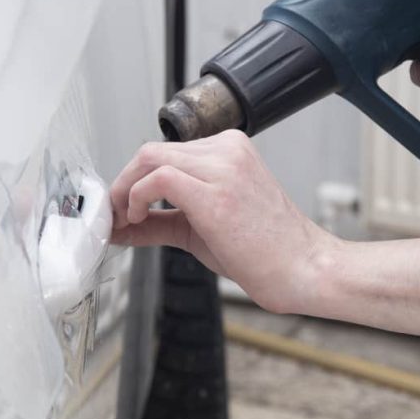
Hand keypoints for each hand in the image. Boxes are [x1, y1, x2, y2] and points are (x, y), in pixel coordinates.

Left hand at [109, 130, 334, 313]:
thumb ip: (160, 221)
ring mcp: (223, 168)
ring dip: (125, 191)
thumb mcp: (202, 227)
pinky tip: (139, 219)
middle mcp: (227, 150)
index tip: (122, 207)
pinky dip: (136, 197)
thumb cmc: (265, 250)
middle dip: (123, 184)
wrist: (305, 269)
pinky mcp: (215, 194)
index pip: (166, 151)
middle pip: (152, 151)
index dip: (134, 179)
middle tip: (114, 215)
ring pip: (149, 159)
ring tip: (125, 221)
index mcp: (230, 149)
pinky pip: (158, 179)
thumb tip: (121, 225)